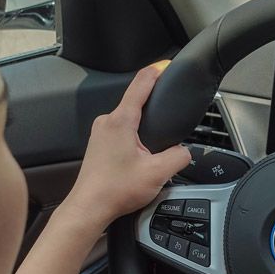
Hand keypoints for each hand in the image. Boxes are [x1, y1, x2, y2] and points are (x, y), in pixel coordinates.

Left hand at [59, 62, 190, 234]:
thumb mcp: (158, 173)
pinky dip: (133, 138)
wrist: (89, 208)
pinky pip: (120, 131)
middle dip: (153, 108)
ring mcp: (99, 133)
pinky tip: (140, 156)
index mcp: (121, 121)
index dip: (156, 71)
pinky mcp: (98, 145)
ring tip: (155, 146)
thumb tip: (185, 152)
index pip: (141, 83)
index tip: (166, 65)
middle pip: (135, 102)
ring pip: (128, 120)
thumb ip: (179, 157)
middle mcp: (107, 122)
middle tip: (169, 117)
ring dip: (143, 128)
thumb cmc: (114, 191)